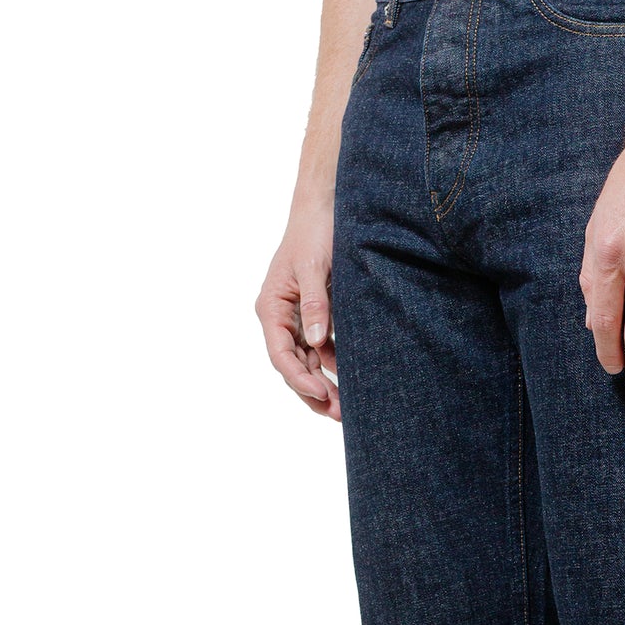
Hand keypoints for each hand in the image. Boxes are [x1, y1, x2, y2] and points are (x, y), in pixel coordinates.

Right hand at [255, 208, 338, 418]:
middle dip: (314, 392)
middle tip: (340, 415)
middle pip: (294, 366)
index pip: (281, 355)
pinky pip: (323, 350)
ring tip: (348, 408)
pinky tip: (353, 380)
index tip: (322, 394)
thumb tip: (317, 341)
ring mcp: (298, 320)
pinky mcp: (317, 317)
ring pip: (308, 363)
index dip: (299, 379)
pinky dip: (335, 366)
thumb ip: (315, 304)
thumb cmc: (315, 232)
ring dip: (325, 384)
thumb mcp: (313, 267)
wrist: (326, 208)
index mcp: (271, 307)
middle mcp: (281, 318)